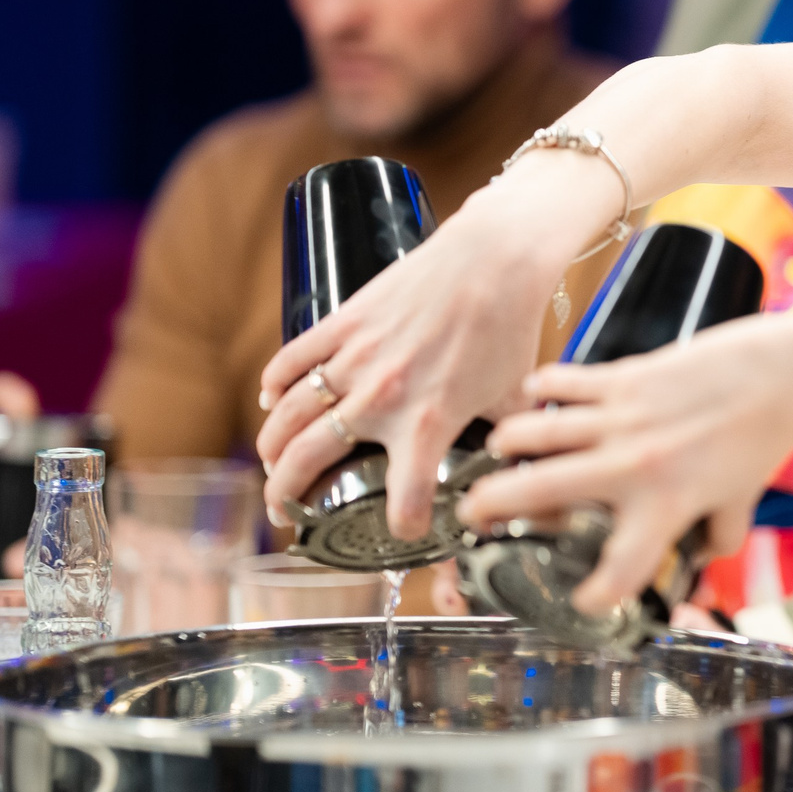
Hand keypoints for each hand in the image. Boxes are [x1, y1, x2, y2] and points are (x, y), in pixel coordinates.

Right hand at [254, 172, 607, 538]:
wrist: (494, 260)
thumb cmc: (508, 328)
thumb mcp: (515, 400)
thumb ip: (510, 446)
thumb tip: (521, 480)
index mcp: (428, 423)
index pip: (403, 497)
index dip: (404, 524)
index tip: (405, 531)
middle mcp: (381, 397)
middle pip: (308, 460)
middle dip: (287, 497)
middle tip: (286, 514)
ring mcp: (355, 358)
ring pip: (289, 415)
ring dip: (270, 447)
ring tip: (271, 466)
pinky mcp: (342, 323)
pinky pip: (291, 360)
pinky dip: (274, 385)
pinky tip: (272, 403)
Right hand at [466, 315, 792, 611]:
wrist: (778, 374)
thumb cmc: (760, 438)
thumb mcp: (740, 502)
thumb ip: (716, 539)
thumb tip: (699, 566)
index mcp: (666, 506)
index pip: (619, 568)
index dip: (595, 596)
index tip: (582, 601)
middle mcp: (635, 466)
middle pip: (543, 492)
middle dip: (494, 507)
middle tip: (474, 516)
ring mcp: (624, 418)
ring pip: (540, 432)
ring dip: (508, 443)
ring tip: (496, 451)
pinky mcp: (625, 378)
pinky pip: (566, 383)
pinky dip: (543, 388)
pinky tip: (531, 396)